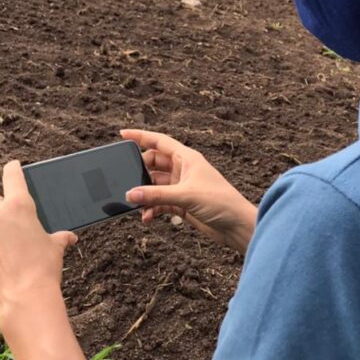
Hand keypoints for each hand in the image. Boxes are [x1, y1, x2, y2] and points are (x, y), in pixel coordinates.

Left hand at [0, 160, 77, 321]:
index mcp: (18, 205)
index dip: (14, 169)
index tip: (14, 166)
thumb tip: (69, 238)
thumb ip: (59, 237)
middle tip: (22, 227)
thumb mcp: (56, 248)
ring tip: (14, 248)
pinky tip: (4, 260)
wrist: (23, 299)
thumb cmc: (43, 269)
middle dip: (7, 210)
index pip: (12, 176)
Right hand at [120, 129, 256, 253]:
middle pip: (154, 164)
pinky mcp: (182, 204)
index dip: (140, 136)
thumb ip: (156, 195)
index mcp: (187, 158)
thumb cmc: (220, 202)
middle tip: (127, 179)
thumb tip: (130, 194)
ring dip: (145, 194)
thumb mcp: (185, 195)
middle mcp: (183, 170)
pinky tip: (147, 217)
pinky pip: (160, 202)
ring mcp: (182, 187)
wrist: (237, 226)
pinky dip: (152, 208)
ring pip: (155, 185)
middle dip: (140, 171)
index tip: (122, 134)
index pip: (159, 141)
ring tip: (135, 203)